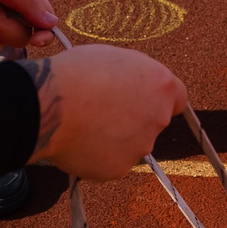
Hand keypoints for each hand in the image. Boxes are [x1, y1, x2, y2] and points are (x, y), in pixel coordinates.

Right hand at [23, 45, 187, 177]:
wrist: (50, 105)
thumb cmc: (77, 73)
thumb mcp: (114, 58)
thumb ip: (134, 75)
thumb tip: (134, 84)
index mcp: (161, 85)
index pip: (177, 97)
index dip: (157, 98)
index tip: (143, 98)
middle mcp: (158, 118)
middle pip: (151, 122)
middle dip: (132, 119)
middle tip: (101, 111)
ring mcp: (139, 147)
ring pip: (130, 144)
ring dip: (114, 138)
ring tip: (83, 125)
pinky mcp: (118, 169)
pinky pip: (109, 162)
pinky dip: (96, 155)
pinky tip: (77, 142)